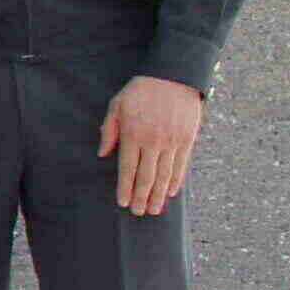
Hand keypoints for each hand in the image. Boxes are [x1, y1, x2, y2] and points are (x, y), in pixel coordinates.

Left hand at [101, 75, 204, 215]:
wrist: (173, 76)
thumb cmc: (140, 91)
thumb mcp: (116, 106)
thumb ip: (109, 131)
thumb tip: (102, 155)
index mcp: (133, 134)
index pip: (127, 168)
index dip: (124, 187)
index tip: (122, 202)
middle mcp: (153, 141)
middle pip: (147, 176)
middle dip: (141, 197)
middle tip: (137, 212)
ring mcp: (172, 142)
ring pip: (165, 175)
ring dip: (158, 195)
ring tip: (153, 210)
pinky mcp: (187, 139)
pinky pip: (181, 165)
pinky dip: (176, 181)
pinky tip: (170, 192)